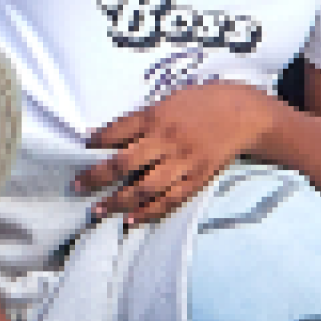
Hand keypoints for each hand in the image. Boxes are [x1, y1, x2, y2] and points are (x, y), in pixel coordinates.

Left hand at [79, 82, 280, 227]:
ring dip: (118, 201)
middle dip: (98, 176)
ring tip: (98, 210)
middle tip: (77, 186)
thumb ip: (140, 120)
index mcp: (156, 116)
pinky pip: (170, 199)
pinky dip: (150, 211)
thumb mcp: (168, 101)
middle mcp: (167, 140)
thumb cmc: (200, 104)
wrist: (242, 113)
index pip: (117, 131)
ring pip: (145, 187)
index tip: (80, 151)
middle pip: (125, 162)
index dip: (97, 142)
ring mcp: (183, 162)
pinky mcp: (197, 178)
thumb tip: (104, 137)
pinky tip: (132, 220)